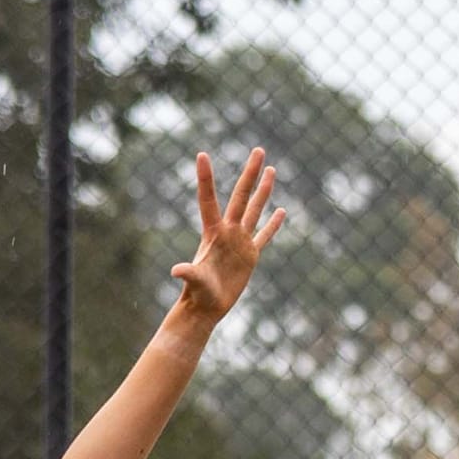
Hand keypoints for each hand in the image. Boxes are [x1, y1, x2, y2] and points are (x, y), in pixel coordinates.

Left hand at [170, 147, 285, 324]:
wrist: (206, 309)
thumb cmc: (197, 295)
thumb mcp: (195, 283)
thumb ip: (189, 274)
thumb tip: (176, 271)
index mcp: (213, 233)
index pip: (208, 200)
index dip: (206, 178)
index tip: (202, 154)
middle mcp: (227, 232)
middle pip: (241, 196)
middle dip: (250, 173)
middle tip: (259, 150)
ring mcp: (240, 242)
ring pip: (254, 210)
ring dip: (263, 191)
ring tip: (271, 169)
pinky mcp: (250, 255)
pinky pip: (264, 236)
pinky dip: (273, 224)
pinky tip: (282, 211)